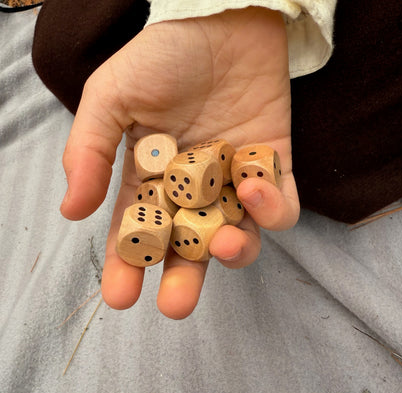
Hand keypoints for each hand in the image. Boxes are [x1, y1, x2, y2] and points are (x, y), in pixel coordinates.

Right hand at [60, 7, 299, 318]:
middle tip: (175, 304)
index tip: (122, 296)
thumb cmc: (164, 56)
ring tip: (223, 244)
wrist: (223, 21)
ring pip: (238, 237)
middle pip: (190, 248)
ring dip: (232, 251)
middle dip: (184, 280)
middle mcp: (194, 189)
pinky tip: (254, 187)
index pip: (139, 232)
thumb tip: (72, 211)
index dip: (128, 265)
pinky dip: (272, 209)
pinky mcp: (273, 167)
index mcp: (152, 178)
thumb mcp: (112, 97)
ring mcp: (234, 182)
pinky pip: (280, 206)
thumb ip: (89, 151)